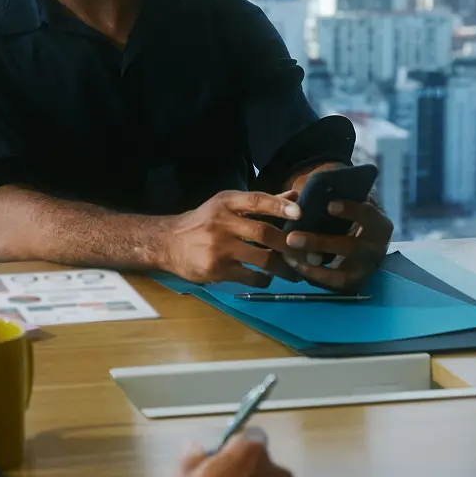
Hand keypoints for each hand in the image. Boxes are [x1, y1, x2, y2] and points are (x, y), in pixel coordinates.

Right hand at [160, 191, 301, 285]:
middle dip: (289, 245)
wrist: (168, 242)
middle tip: (307, 254)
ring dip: (283, 268)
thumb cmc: (203, 222)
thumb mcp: (227, 206)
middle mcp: (222, 222)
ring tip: (294, 273)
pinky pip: (250, 277)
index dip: (279, 205)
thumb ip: (261, 203)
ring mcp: (219, 247)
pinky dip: (263, 280)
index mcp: (226, 203)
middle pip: (263, 232)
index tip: (300, 212)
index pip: (256, 200)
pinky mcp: (217, 269)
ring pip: (261, 259)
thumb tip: (295, 197)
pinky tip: (267, 279)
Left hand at [282, 196, 392, 288]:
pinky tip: (293, 265)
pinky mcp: (354, 284)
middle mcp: (376, 249)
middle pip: (350, 248)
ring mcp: (367, 270)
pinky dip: (312, 275)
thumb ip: (334, 197)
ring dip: (311, 265)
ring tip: (287, 255)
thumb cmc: (351, 215)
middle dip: (319, 243)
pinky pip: (332, 284)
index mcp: (379, 224)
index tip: (329, 205)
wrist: (365, 240)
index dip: (351, 210)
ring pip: (341, 273)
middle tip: (291, 238)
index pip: (368, 216)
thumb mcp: (349, 202)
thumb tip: (309, 191)